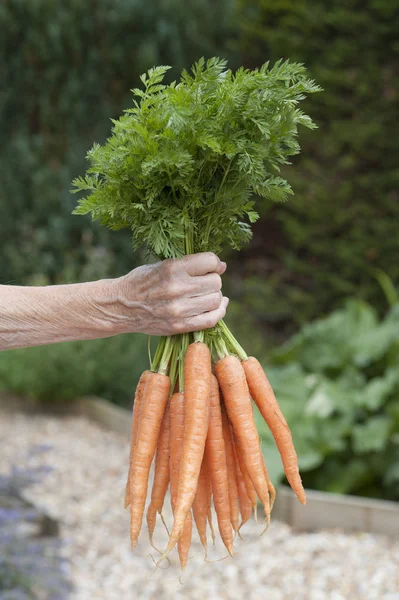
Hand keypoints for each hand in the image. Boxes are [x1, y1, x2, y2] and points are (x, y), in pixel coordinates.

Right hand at [112, 252, 228, 335]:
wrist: (120, 306)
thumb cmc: (142, 282)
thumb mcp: (161, 264)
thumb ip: (190, 264)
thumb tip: (222, 266)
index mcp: (172, 268)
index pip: (210, 261)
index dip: (214, 263)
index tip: (211, 267)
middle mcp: (177, 288)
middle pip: (215, 282)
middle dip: (213, 280)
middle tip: (203, 282)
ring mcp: (179, 309)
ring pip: (215, 300)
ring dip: (215, 296)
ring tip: (205, 294)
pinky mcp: (179, 326)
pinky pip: (211, 320)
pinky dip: (220, 312)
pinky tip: (218, 306)